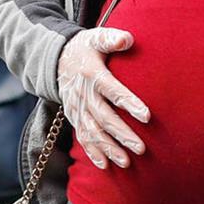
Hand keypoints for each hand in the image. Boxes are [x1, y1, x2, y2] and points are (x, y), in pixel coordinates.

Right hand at [58, 27, 149, 169]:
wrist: (56, 58)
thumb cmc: (85, 48)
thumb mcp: (95, 38)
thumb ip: (111, 39)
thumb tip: (128, 39)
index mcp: (92, 74)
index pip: (112, 90)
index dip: (129, 102)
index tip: (147, 116)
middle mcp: (83, 94)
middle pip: (103, 117)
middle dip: (122, 134)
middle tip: (141, 148)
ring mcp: (77, 108)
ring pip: (92, 131)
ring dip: (108, 148)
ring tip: (126, 162)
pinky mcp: (74, 116)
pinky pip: (81, 136)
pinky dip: (92, 151)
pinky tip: (105, 165)